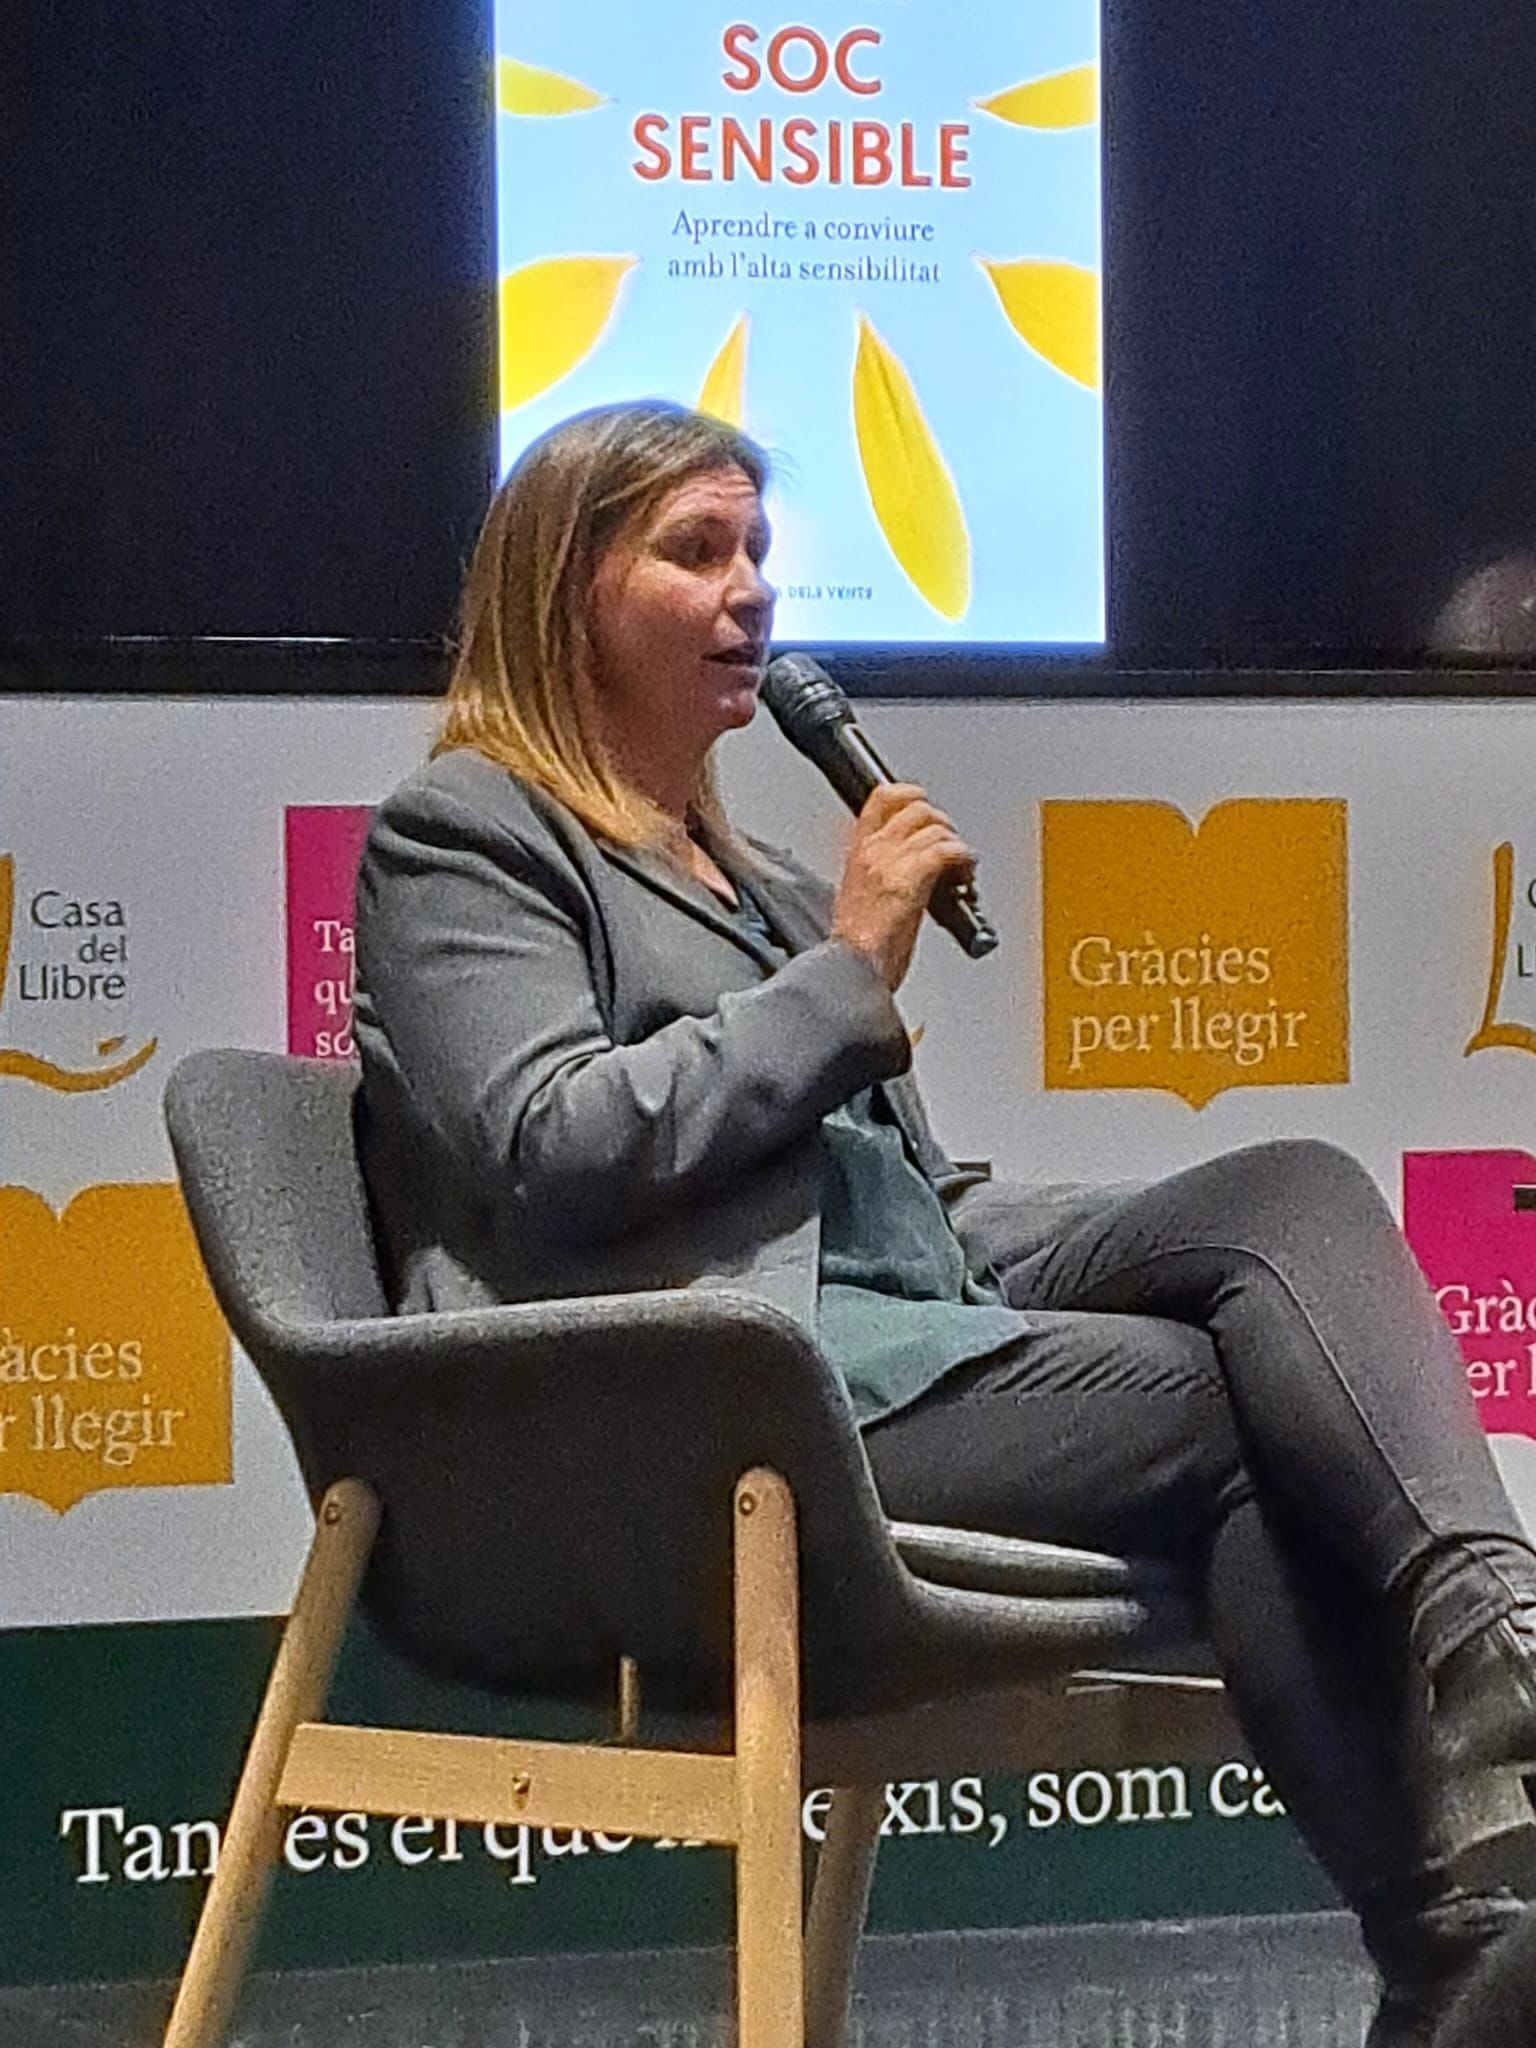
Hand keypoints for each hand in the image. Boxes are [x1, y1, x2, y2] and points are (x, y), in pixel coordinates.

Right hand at [829, 783, 975, 991]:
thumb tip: (911, 869)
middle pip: (916, 806)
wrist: (851, 972)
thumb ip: (880, 875)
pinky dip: (965, 858)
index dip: (910, 795)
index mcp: (858, 852)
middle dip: (941, 823)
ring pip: (936, 826)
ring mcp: (891, 862)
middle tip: (950, 846)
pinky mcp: (911, 878)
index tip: (925, 806)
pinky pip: (948, 850)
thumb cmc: (858, 950)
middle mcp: (873, 850)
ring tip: (962, 868)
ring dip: (956, 844)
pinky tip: (967, 873)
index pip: (883, 799)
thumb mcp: (860, 899)